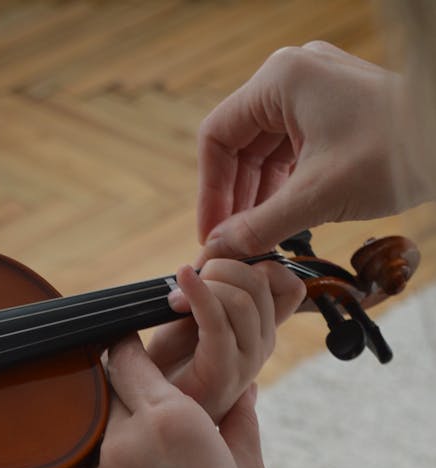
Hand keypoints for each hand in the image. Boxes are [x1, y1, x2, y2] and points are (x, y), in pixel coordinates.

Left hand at [70, 339, 305, 467]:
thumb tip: (240, 388)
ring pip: (94, 449)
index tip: (132, 352)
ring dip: (117, 453)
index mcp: (170, 420)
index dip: (129, 351)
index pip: (124, 357)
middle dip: (128, 405)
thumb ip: (235, 420)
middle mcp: (121, 446)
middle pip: (107, 401)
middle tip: (157, 428)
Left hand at [147, 258, 303, 420]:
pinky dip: (198, 295)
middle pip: (264, 282)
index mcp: (260, 330)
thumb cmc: (168, 363)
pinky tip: (178, 290)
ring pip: (245, 299)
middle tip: (188, 281)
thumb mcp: (193, 315)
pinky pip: (218, 321)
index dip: (258, 261)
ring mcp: (245, 362)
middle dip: (222, 267)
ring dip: (207, 285)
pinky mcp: (221, 372)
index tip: (217, 265)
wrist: (146, 407)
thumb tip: (216, 248)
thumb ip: (210, 286)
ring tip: (176, 298)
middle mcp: (261, 345)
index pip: (288, 283)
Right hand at [197, 42, 427, 258]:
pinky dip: (284, 188)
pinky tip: (282, 223)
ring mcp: (317, 92)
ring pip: (267, 152)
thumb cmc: (394, 154)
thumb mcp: (317, 198)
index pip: (218, 138)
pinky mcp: (336, 112)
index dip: (210, 192)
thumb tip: (217, 252)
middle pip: (241, 146)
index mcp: (280, 80)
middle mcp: (294, 78)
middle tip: (232, 246)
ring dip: (259, 198)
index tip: (211, 235)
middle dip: (236, 200)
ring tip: (255, 241)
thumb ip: (260, 227)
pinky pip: (294, 152)